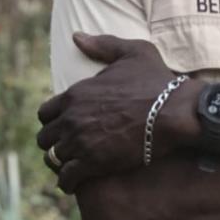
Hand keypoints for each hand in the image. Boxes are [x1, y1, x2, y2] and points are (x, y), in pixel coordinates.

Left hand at [36, 33, 192, 192]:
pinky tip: (77, 182)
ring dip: (61, 162)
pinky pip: (66, 178)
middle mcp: (72, 117)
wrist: (175, 111)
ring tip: (72, 166)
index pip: (45, 113)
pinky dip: (69, 182)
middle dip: (55, 143)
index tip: (66, 127)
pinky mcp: (92, 163)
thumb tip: (76, 37)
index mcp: (75, 93)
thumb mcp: (134, 52)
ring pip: (53, 158)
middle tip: (69, 148)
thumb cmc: (157, 81)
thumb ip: (103, 44)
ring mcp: (80, 141)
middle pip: (44, 138)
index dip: (54, 121)